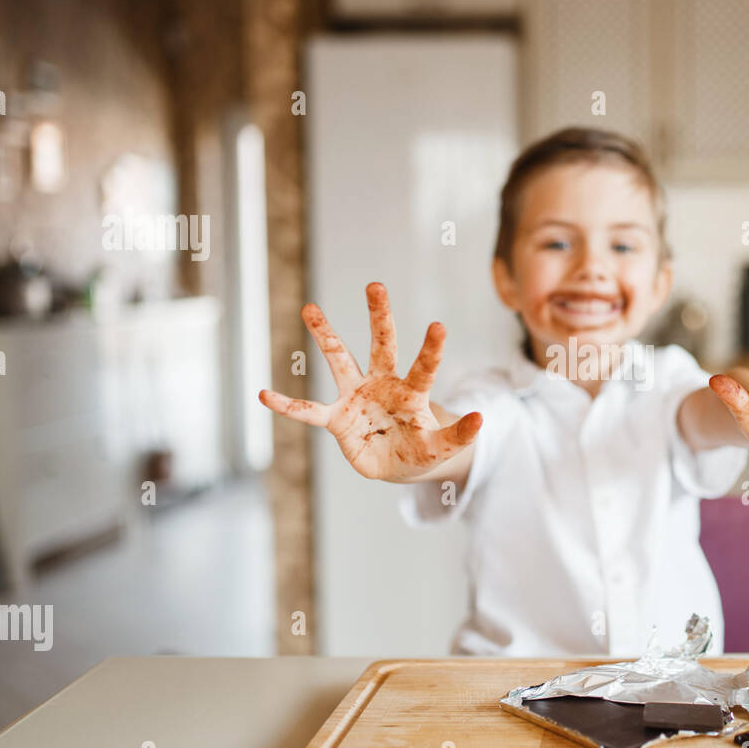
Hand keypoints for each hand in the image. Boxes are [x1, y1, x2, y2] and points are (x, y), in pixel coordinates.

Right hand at [258, 282, 481, 480]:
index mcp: (411, 392)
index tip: (439, 325)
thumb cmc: (420, 449)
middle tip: (376, 285)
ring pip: (340, 359)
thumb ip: (460, 435)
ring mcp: (357, 397)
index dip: (431, 349)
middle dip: (379, 316)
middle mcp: (383, 385)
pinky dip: (288, 405)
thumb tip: (483, 419)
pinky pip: (309, 411)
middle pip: (382, 345)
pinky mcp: (336, 419)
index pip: (424, 367)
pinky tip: (265, 394)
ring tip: (310, 307)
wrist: (396, 462)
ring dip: (326, 335)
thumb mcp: (442, 447)